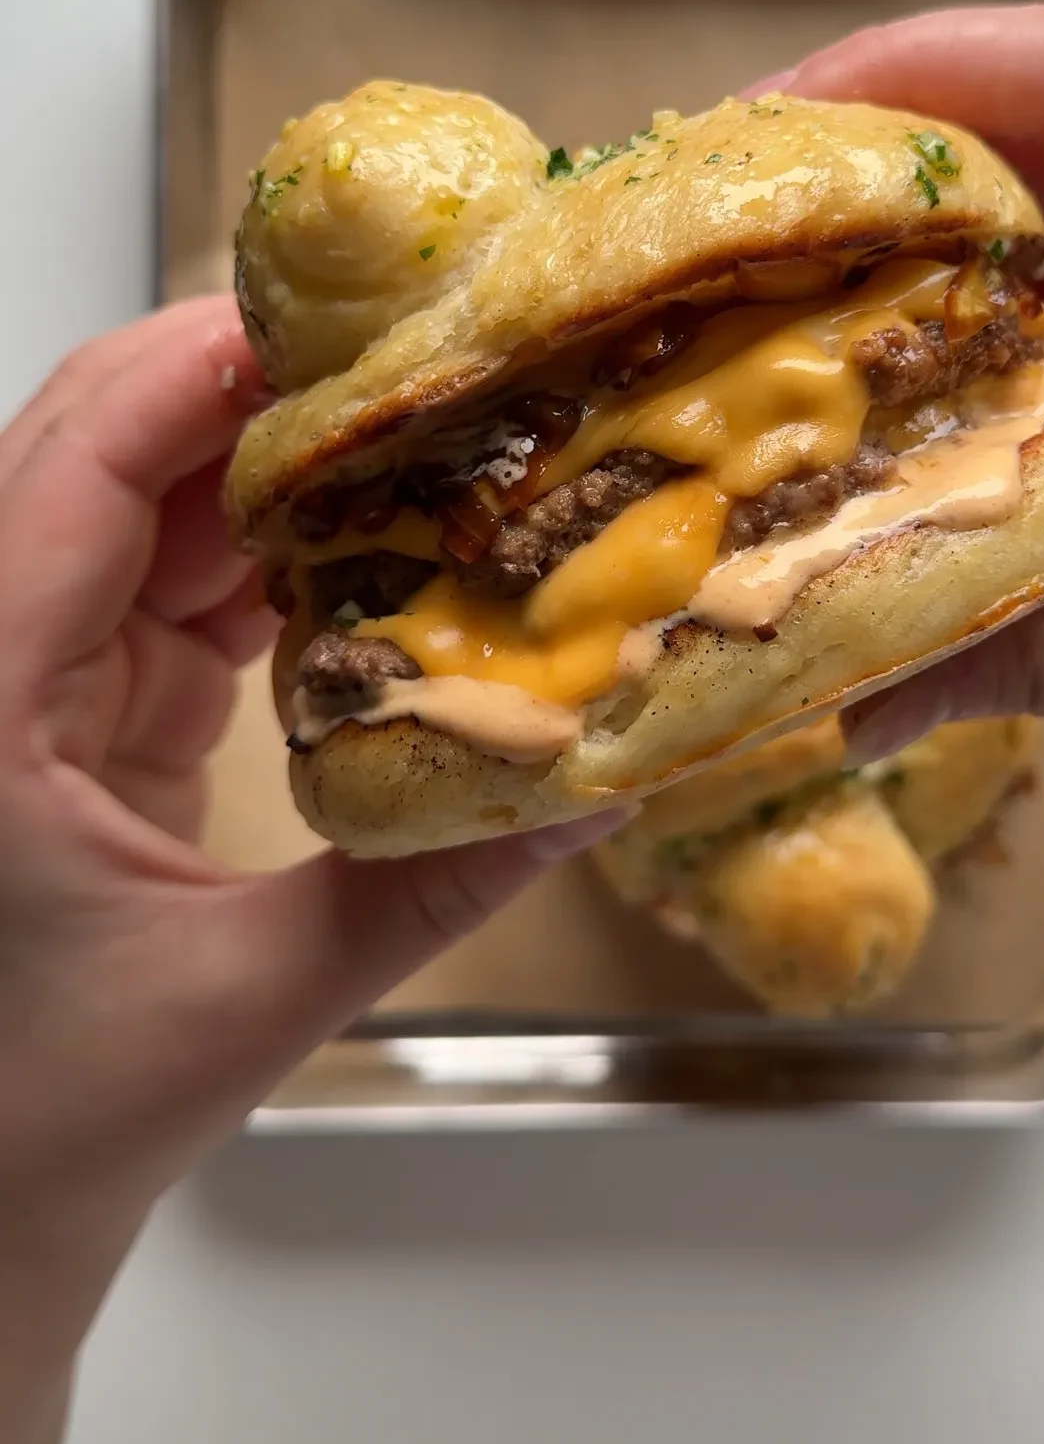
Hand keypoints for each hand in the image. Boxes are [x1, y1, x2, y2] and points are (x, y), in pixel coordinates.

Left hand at [0, 298, 616, 1443]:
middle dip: (235, 385)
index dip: (188, 370)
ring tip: (398, 426)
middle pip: (95, 450)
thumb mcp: (248, 1002)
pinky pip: (163, 580)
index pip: (71, 468)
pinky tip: (356, 542)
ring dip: (258, 464)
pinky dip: (258, 549)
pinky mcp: (75, 708)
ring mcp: (23, 678)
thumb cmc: (41, 1123)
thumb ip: (425, 889)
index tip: (319, 320)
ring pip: (133, 505)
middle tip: (387, 344)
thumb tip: (588, 791)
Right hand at [755, 5, 1043, 755]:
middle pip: (1036, 118)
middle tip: (716, 244)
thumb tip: (849, 704)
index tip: (763, 138)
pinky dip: (962, 319)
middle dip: (865, 168)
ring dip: (902, 250)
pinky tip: (872, 384)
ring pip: (1041, 196)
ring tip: (754, 314)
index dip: (905, 75)